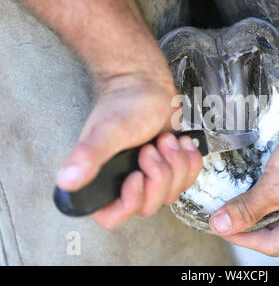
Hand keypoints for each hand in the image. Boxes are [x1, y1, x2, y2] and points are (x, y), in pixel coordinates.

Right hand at [56, 65, 201, 228]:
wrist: (147, 84)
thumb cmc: (124, 103)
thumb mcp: (107, 131)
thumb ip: (87, 156)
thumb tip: (66, 182)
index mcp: (104, 180)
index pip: (113, 217)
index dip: (131, 201)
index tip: (138, 175)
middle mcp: (126, 182)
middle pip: (151, 205)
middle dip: (159, 174)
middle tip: (153, 147)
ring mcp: (151, 176)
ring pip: (173, 192)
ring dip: (176, 163)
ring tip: (165, 139)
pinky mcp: (170, 166)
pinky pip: (188, 178)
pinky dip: (190, 159)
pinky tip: (181, 141)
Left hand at [208, 114, 278, 255]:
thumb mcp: (272, 188)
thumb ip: (246, 209)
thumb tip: (222, 224)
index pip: (272, 246)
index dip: (243, 239)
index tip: (224, 228)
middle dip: (256, 225)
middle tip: (233, 215)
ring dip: (270, 211)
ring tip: (249, 201)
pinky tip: (272, 187)